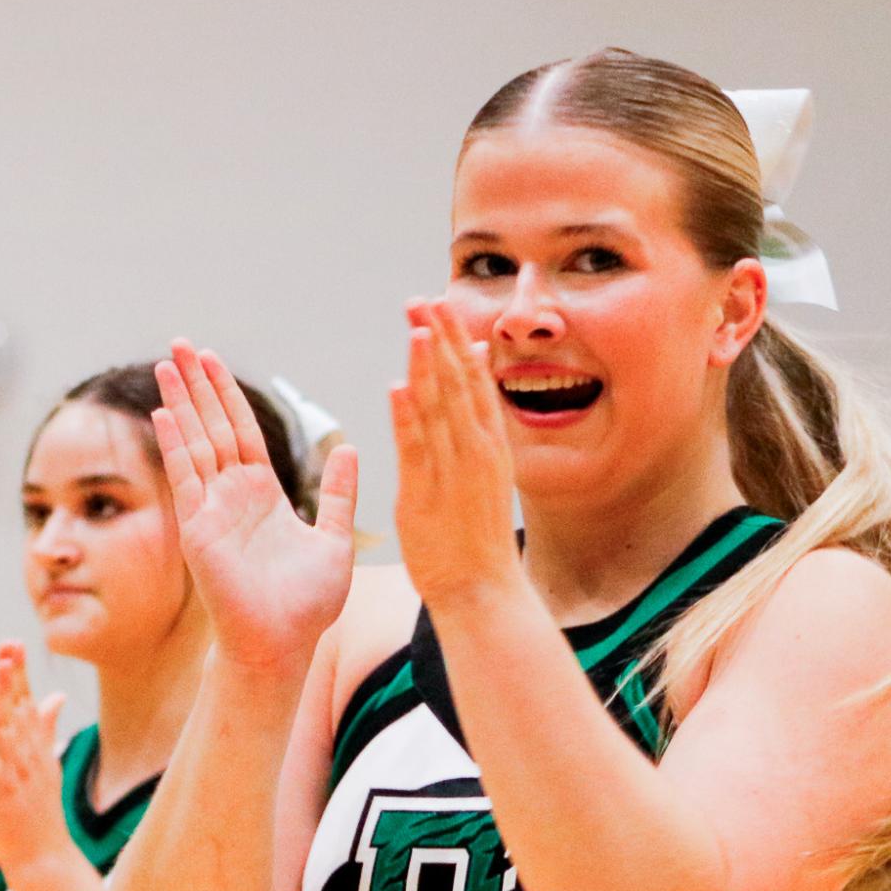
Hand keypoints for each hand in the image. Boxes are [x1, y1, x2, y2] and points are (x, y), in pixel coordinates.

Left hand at [0, 644, 68, 875]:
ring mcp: (17, 773)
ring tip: (0, 665)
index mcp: (35, 750)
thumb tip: (56, 696)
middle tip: (10, 642)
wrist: (43, 858)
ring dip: (4, 695)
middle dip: (15, 675)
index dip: (20, 675)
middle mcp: (29, 757)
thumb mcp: (48, 766)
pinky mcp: (1, 791)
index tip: (14, 645)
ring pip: (9, 728)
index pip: (27, 705)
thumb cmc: (41, 815)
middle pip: (21, 709)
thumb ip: (46, 729)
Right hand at [153, 341, 357, 674]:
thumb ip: (337, 494)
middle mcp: (232, 497)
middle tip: (180, 343)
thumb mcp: (334, 539)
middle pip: (211, 427)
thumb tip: (347, 447)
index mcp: (263, 495)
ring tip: (166, 362)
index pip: (241, 432)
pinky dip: (174, 445)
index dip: (228, 394)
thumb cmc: (307, 606)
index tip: (212, 360)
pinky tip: (164, 411)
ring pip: (194, 443)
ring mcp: (211, 511)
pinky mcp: (198, 530)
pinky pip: (185, 478)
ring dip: (180, 402)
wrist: (283, 645)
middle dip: (197, 385)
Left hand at [390, 298, 521, 610]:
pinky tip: (400, 386)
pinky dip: (409, 418)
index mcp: (490, 446)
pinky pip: (418, 452)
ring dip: (428, 366)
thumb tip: (464, 368)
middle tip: (422, 299)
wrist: (483, 591)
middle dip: (441, 340)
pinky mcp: (429, 498)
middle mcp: (477, 453)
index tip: (438, 307)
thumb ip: (471, 421)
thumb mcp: (483, 471)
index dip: (454, 341)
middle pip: (458, 385)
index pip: (472, 381)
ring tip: (416, 325)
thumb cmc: (477, 536)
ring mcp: (455, 474)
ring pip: (442, 410)